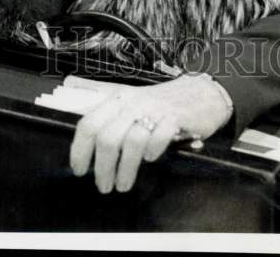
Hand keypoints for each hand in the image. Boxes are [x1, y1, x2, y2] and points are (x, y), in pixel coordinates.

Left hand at [69, 73, 232, 193]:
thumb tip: (90, 152)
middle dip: (102, 167)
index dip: (80, 149)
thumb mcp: (133, 106)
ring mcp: (154, 109)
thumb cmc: (162, 105)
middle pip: (108, 137)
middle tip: (103, 186)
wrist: (200, 92)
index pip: (89, 124)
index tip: (79, 171)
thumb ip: (113, 123)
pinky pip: (159, 137)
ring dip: (125, 169)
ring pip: (132, 141)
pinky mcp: (175, 117)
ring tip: (123, 185)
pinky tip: (151, 159)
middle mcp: (133, 102)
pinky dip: (152, 151)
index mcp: (118, 100)